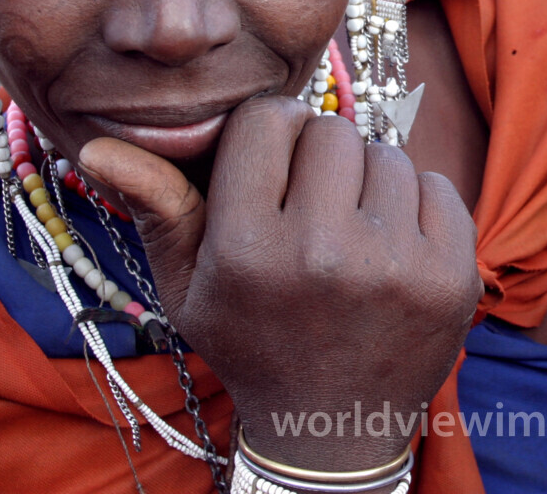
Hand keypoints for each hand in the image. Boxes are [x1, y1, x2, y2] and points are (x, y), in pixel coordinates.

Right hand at [78, 96, 480, 469]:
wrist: (332, 428)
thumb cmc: (252, 344)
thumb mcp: (187, 288)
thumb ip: (155, 208)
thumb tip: (97, 146)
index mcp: (248, 250)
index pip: (268, 119)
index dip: (270, 134)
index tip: (273, 163)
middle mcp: (322, 253)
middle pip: (332, 130)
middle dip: (320, 157)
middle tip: (314, 204)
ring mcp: (395, 265)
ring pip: (388, 155)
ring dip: (370, 182)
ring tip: (351, 232)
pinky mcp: (450, 275)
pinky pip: (438, 186)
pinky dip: (417, 207)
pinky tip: (392, 247)